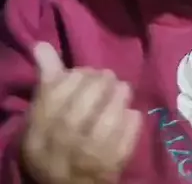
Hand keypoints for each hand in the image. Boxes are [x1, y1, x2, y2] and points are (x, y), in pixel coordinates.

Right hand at [22, 42, 141, 183]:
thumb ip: (48, 80)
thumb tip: (42, 45)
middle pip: (77, 113)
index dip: (74, 78)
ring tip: (122, 88)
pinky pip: (125, 142)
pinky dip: (132, 122)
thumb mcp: (47, 114)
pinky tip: (131, 112)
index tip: (86, 72)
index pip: (53, 100)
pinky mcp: (113, 169)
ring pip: (104, 126)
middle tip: (108, 76)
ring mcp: (87, 162)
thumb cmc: (59, 141)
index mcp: (38, 133)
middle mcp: (60, 150)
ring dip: (118, 99)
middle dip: (98, 86)